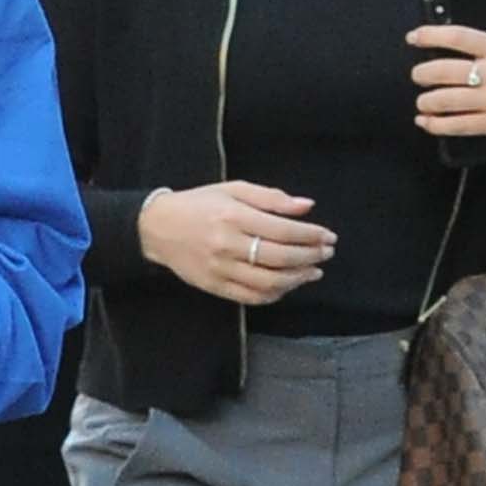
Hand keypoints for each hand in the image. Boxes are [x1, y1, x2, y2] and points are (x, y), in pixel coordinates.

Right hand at [137, 180, 332, 304]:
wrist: (156, 227)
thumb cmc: (198, 204)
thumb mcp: (234, 189)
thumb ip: (271, 198)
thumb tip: (306, 207)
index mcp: (234, 216)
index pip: (283, 230)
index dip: (311, 236)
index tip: (328, 236)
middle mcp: (227, 244)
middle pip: (280, 258)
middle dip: (310, 257)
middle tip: (326, 253)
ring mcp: (220, 269)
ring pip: (268, 282)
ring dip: (297, 279)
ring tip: (312, 272)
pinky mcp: (213, 285)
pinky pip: (250, 296)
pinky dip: (274, 294)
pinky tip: (286, 285)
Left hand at [408, 19, 485, 151]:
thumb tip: (478, 23)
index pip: (460, 37)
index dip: (431, 35)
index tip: (413, 37)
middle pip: (445, 70)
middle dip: (422, 73)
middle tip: (417, 75)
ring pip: (446, 100)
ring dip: (425, 101)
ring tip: (423, 101)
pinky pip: (456, 125)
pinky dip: (435, 125)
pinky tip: (425, 122)